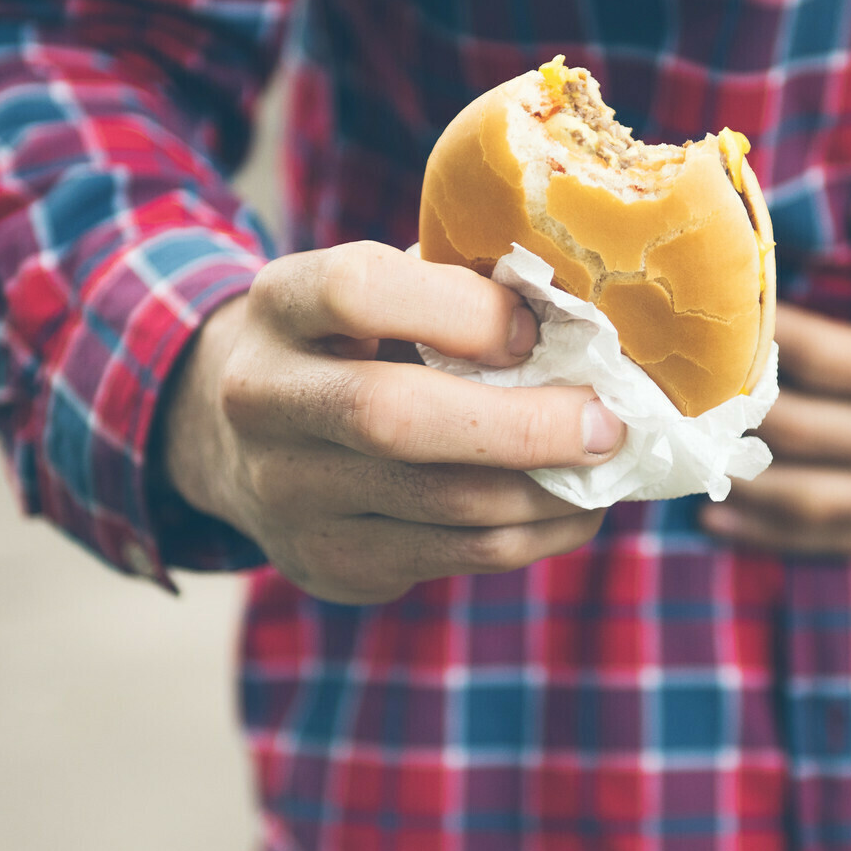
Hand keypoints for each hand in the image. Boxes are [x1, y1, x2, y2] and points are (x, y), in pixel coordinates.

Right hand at [163, 241, 622, 602]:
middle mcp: (264, 400)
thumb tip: (584, 319)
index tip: (532, 328)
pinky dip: (535, 534)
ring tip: (608, 467)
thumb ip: (456, 288)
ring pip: (444, 503)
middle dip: (524, 425)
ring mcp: (287, 492)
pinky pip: (457, 556)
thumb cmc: (352, 344)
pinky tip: (572, 510)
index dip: (462, 311)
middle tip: (607, 423)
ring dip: (549, 491)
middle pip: (394, 417)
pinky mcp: (330, 562)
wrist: (242, 442)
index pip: (358, 290)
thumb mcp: (378, 292)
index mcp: (280, 304)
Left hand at [702, 187, 850, 554]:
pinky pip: (849, 542)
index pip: (825, 358)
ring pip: (811, 506)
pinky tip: (723, 517)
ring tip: (672, 446)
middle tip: (656, 375)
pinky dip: (778, 536)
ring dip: (734, 481)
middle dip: (721, 407)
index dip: (753, 333)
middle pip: (799, 436)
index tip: (701, 302)